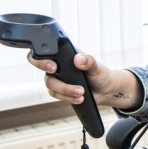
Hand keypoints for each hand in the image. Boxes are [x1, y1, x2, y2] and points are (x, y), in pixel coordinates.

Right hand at [27, 50, 142, 109]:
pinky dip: (67, 97)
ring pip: (51, 84)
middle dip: (45, 69)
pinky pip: (57, 95)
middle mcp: (59, 65)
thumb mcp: (97, 66)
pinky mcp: (60, 91)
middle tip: (54, 72)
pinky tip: (79, 98)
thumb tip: (79, 59)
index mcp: (66, 54)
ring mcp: (58, 78)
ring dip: (65, 89)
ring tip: (81, 92)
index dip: (44, 56)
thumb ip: (89, 61)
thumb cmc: (100, 74)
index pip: (49, 50)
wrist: (105, 90)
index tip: (53, 65)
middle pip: (42, 66)